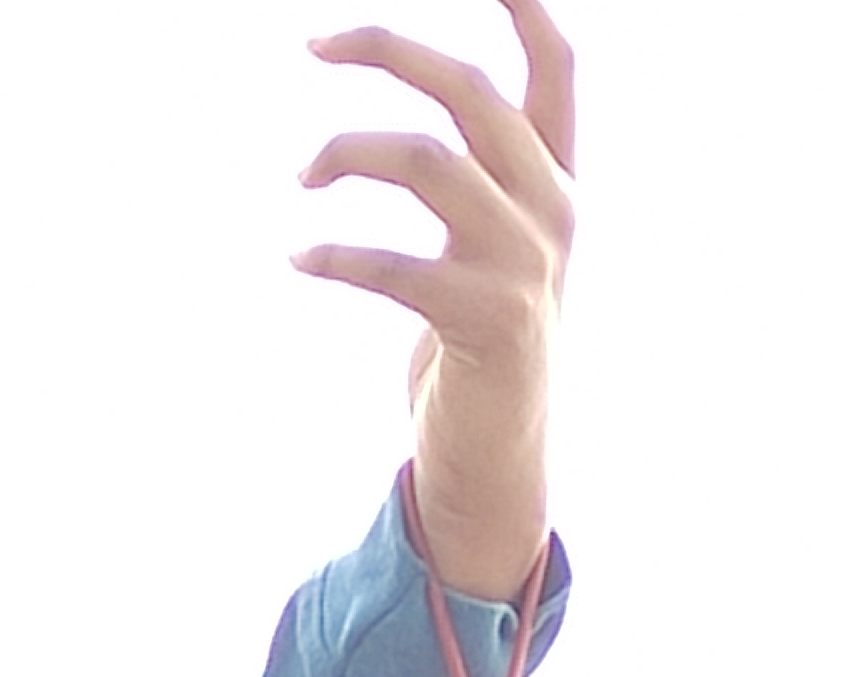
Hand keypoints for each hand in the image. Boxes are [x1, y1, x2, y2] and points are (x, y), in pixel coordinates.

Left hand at [293, 2, 581, 598]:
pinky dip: (333, 255)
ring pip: (426, 160)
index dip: (525, 10)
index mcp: (557, 183)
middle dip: (387, 49)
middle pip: (469, 93)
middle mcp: (554, 211)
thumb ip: (475, 179)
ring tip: (298, 177)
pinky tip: (297, 257)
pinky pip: (394, 264)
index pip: (556, 72)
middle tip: (310, 42)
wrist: (500, 453)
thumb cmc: (479, 337)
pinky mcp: (487, 322)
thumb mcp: (491, 243)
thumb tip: (412, 131)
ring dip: (344, 153)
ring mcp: (527, 266)